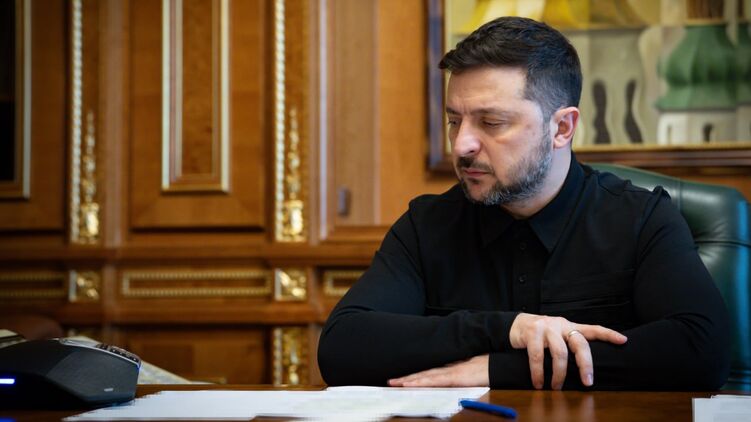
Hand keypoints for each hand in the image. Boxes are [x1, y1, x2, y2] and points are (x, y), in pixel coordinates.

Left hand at [387, 355, 488, 386]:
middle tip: (391, 382)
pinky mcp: (455, 376)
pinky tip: (412, 384)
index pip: (429, 373)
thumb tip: (451, 378)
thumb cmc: (488, 366)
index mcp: (451, 368)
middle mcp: (448, 368)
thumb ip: (460, 373)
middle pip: (423, 374)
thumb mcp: (471, 370)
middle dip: (406, 378)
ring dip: (409, 380)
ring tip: (395, 383)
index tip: (402, 380)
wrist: (500, 364)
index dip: (415, 376)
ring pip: (425, 377)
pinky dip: (422, 382)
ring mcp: (451, 372)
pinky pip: (435, 380)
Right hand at [509, 313, 626, 389]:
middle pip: (580, 343)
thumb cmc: (540, 335)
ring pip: (560, 353)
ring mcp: (546, 327)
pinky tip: (538, 382)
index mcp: (570, 327)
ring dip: (560, 374)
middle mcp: (561, 325)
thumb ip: (569, 345)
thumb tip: (584, 369)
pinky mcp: (531, 332)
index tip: (624, 340)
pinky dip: (538, 373)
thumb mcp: (557, 336)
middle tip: (588, 382)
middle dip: (586, 364)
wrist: (514, 325)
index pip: (592, 329)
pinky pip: (537, 356)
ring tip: (556, 388)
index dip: (608, 334)